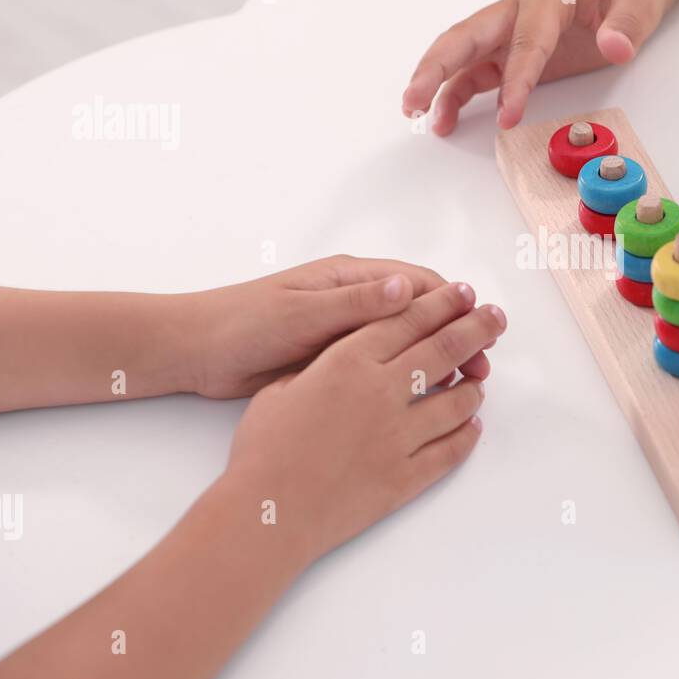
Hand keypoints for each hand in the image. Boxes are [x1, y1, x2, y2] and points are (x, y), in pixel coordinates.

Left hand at [185, 255, 489, 398]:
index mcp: (349, 278)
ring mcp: (346, 331)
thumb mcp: (302, 314)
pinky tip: (424, 400)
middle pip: (420, 313)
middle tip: (481, 367)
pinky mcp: (335, 359)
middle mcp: (353, 300)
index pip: (418, 285)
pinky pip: (382, 364)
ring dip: (435, 358)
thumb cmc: (244, 323)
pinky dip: (408, 376)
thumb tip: (404, 290)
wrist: (197, 352)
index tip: (479, 331)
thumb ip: (353, 303)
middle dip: (455, 336)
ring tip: (463, 387)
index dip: (453, 307)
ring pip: (405, 341)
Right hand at [225, 282, 506, 562]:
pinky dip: (467, 435)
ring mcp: (399, 436)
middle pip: (444, 350)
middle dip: (476, 328)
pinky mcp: (406, 476)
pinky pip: (450, 450)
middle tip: (496, 317)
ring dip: (473, 385)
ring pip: (456, 401)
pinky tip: (473, 425)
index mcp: (348, 362)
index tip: (464, 293)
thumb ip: (321, 365)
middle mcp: (381, 392)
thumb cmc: (263, 448)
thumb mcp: (282, 387)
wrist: (267, 511)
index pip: (408, 321)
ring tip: (481, 376)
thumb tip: (345, 354)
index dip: (441, 304)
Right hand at [402, 0, 671, 134]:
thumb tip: (615, 47)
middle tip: (414, 99)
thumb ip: (627, 25)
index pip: (526, 42)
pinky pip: (476, 72)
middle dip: (438, 67)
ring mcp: (509, 29)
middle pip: (467, 35)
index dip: (516, 80)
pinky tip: (444, 119)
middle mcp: (517, 8)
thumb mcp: (640, 2)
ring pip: (462, 54)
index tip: (507, 116)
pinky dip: (457, 94)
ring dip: (437, 83)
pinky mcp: (509, 50)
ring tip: (418, 115)